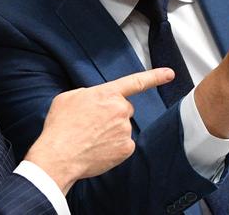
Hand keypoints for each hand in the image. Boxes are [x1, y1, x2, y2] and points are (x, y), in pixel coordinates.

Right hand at [24, 68, 173, 193]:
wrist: (58, 155)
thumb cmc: (60, 126)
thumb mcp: (69, 97)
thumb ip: (88, 94)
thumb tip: (95, 100)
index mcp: (107, 93)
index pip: (136, 82)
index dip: (155, 76)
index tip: (169, 73)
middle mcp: (120, 109)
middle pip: (124, 108)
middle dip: (113, 113)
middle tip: (93, 123)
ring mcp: (125, 130)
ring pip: (122, 127)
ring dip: (111, 131)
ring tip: (90, 137)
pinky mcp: (126, 149)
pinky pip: (123, 144)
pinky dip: (113, 147)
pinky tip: (97, 148)